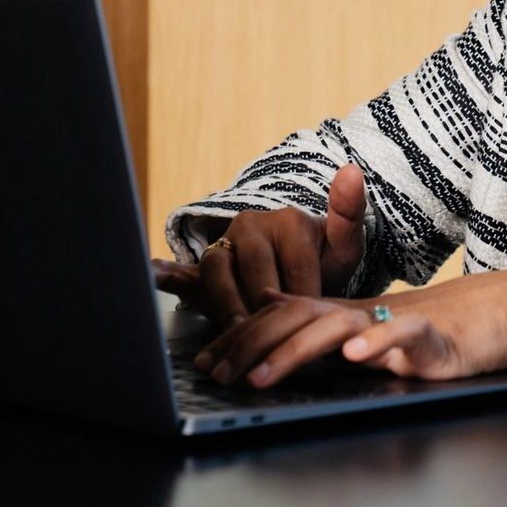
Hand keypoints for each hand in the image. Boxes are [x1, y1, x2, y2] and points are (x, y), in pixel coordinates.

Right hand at [152, 163, 367, 324]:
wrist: (298, 270)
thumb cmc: (323, 261)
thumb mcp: (344, 244)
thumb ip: (350, 213)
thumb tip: (352, 169)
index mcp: (288, 219)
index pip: (296, 262)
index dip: (304, 295)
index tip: (310, 321)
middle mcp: (251, 225)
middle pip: (256, 270)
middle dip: (265, 306)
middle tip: (273, 338)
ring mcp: (224, 245)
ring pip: (219, 273)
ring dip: (226, 304)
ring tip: (236, 331)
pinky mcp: (203, 267)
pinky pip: (184, 270)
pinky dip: (168, 274)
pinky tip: (154, 276)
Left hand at [191, 270, 506, 389]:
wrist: (489, 316)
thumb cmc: (424, 326)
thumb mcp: (362, 322)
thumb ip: (314, 312)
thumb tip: (265, 299)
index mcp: (343, 313)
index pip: (285, 315)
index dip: (243, 336)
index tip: (208, 363)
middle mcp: (362, 314)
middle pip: (302, 319)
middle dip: (255, 346)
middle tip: (222, 375)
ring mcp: (395, 323)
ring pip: (340, 329)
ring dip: (297, 351)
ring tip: (264, 376)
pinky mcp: (432, 338)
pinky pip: (404, 336)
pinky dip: (379, 343)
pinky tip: (355, 355)